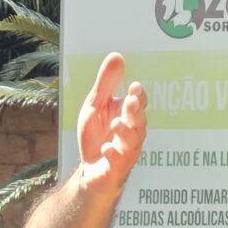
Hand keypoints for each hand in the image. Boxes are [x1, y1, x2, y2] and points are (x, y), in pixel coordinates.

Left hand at [77, 53, 146, 193]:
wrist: (89, 171)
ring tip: (116, 123)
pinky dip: (113, 155)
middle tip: (131, 101)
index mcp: (126, 116)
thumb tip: (116, 56)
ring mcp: (125, 151)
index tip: (135, 87)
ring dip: (125, 132)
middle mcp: (131, 133)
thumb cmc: (95, 137)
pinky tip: (106, 149)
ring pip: (133, 142)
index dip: (139, 96)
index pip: (138, 103)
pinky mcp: (116, 168)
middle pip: (139, 121)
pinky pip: (119, 162)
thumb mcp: (95, 107)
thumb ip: (105, 84)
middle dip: (136, 111)